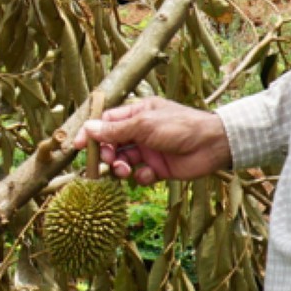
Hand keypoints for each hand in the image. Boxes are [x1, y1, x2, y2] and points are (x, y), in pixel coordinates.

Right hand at [73, 97, 232, 185]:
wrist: (212, 145)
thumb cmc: (180, 126)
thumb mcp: (144, 125)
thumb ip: (115, 130)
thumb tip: (88, 128)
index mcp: (136, 113)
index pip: (106, 122)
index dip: (91, 134)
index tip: (77, 146)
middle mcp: (140, 131)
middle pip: (112, 144)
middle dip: (106, 153)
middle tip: (108, 160)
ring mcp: (149, 150)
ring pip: (123, 161)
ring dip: (120, 167)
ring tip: (124, 171)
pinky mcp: (158, 168)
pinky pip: (140, 175)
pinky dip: (140, 177)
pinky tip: (149, 175)